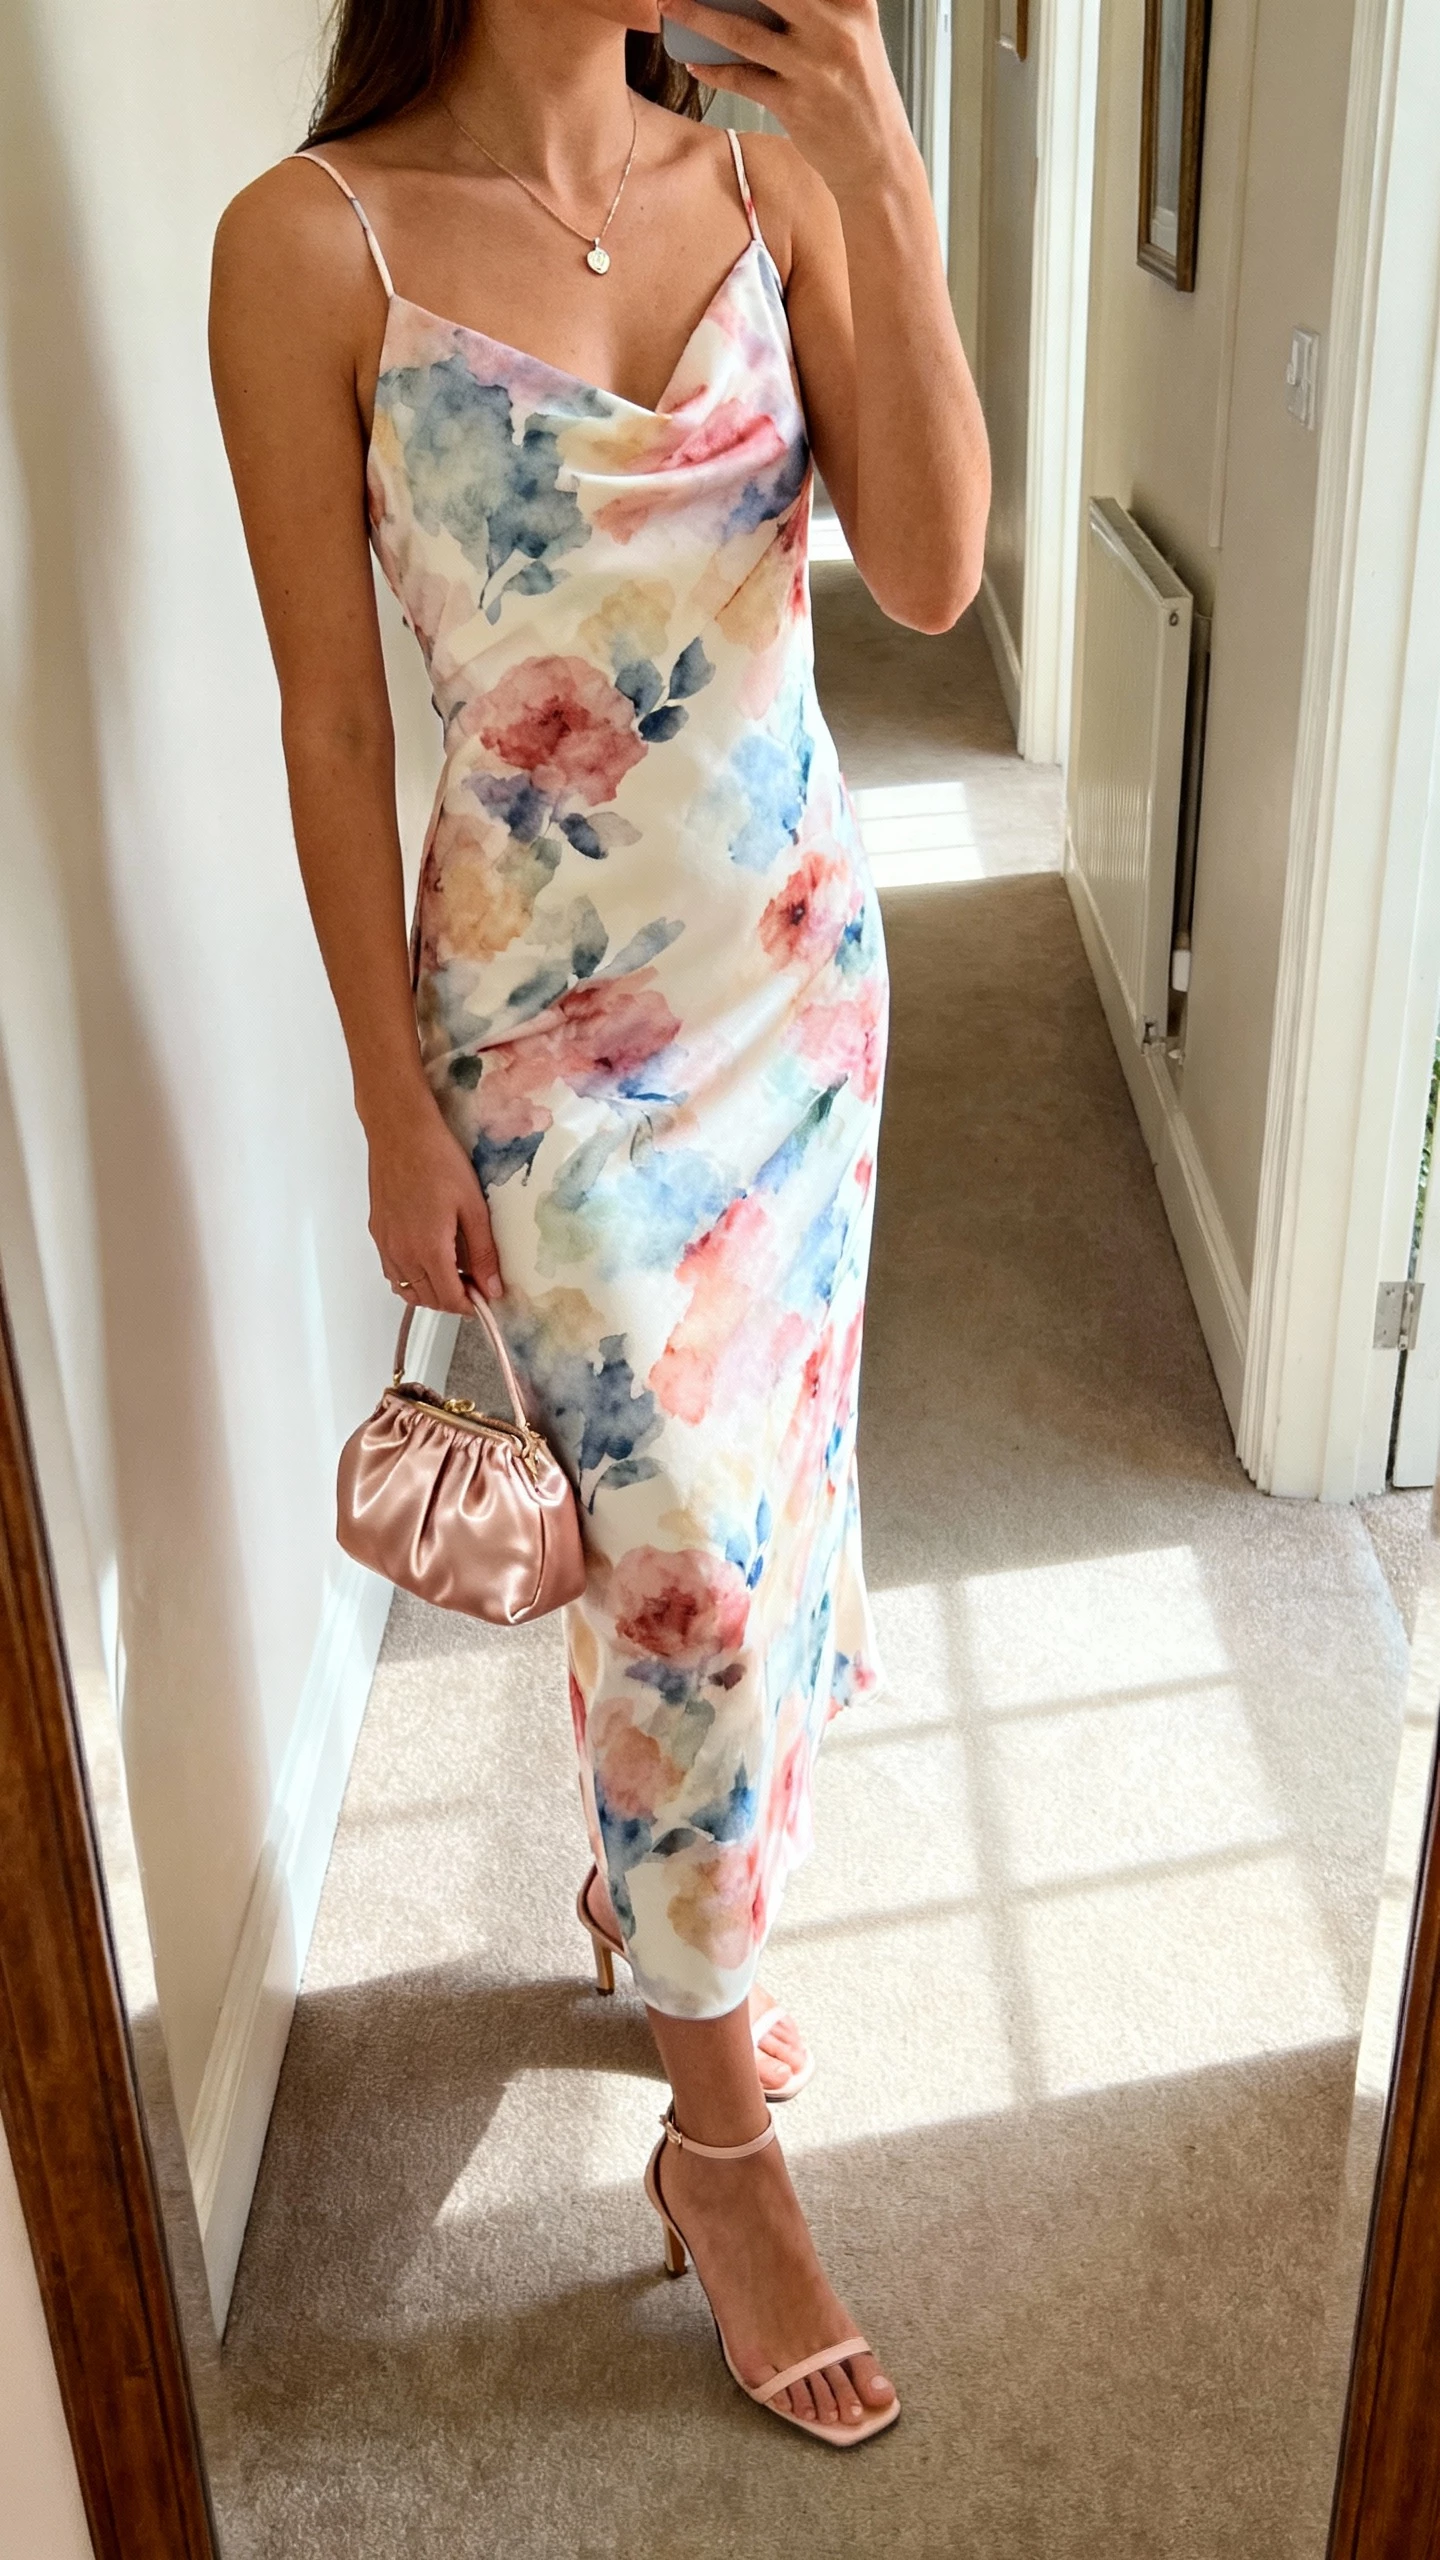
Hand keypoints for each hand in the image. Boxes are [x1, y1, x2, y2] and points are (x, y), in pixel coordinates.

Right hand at [365, 1097, 502, 1314]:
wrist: (400, 1133)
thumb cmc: (439, 1161)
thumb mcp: (473, 1207)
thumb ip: (483, 1253)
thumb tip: (493, 1288)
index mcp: (429, 1250)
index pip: (449, 1299)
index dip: (469, 1306)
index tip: (485, 1298)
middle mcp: (402, 1254)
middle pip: (428, 1300)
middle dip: (453, 1300)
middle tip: (475, 1282)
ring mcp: (386, 1245)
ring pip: (408, 1290)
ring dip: (431, 1291)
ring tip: (453, 1272)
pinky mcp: (377, 1234)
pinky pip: (393, 1273)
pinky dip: (411, 1279)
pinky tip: (427, 1260)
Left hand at [662, 0, 914, 198]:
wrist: (879, 161)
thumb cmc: (860, 93)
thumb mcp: (856, 34)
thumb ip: (821, 8)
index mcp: (855, 2)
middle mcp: (836, 28)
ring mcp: (813, 67)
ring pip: (742, 32)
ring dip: (696, 15)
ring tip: (669, 4)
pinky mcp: (794, 104)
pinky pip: (741, 79)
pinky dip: (712, 70)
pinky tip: (693, 63)